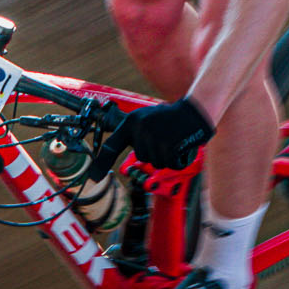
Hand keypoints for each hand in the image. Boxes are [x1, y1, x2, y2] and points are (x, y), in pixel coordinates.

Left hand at [99, 96, 215, 173]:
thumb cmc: (171, 118)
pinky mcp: (168, 145)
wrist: (194, 112)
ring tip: (173, 140)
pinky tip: (180, 146)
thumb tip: (128, 158)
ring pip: (155, 162)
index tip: (93, 177)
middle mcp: (139, 128)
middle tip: (165, 139)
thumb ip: (135, 135)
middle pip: (141, 157)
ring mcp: (153, 136)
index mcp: (132, 122)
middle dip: (154, 153)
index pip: (112, 144)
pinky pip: (168, 163)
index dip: (102, 162)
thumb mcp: (147, 120)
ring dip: (166, 157)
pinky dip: (176, 160)